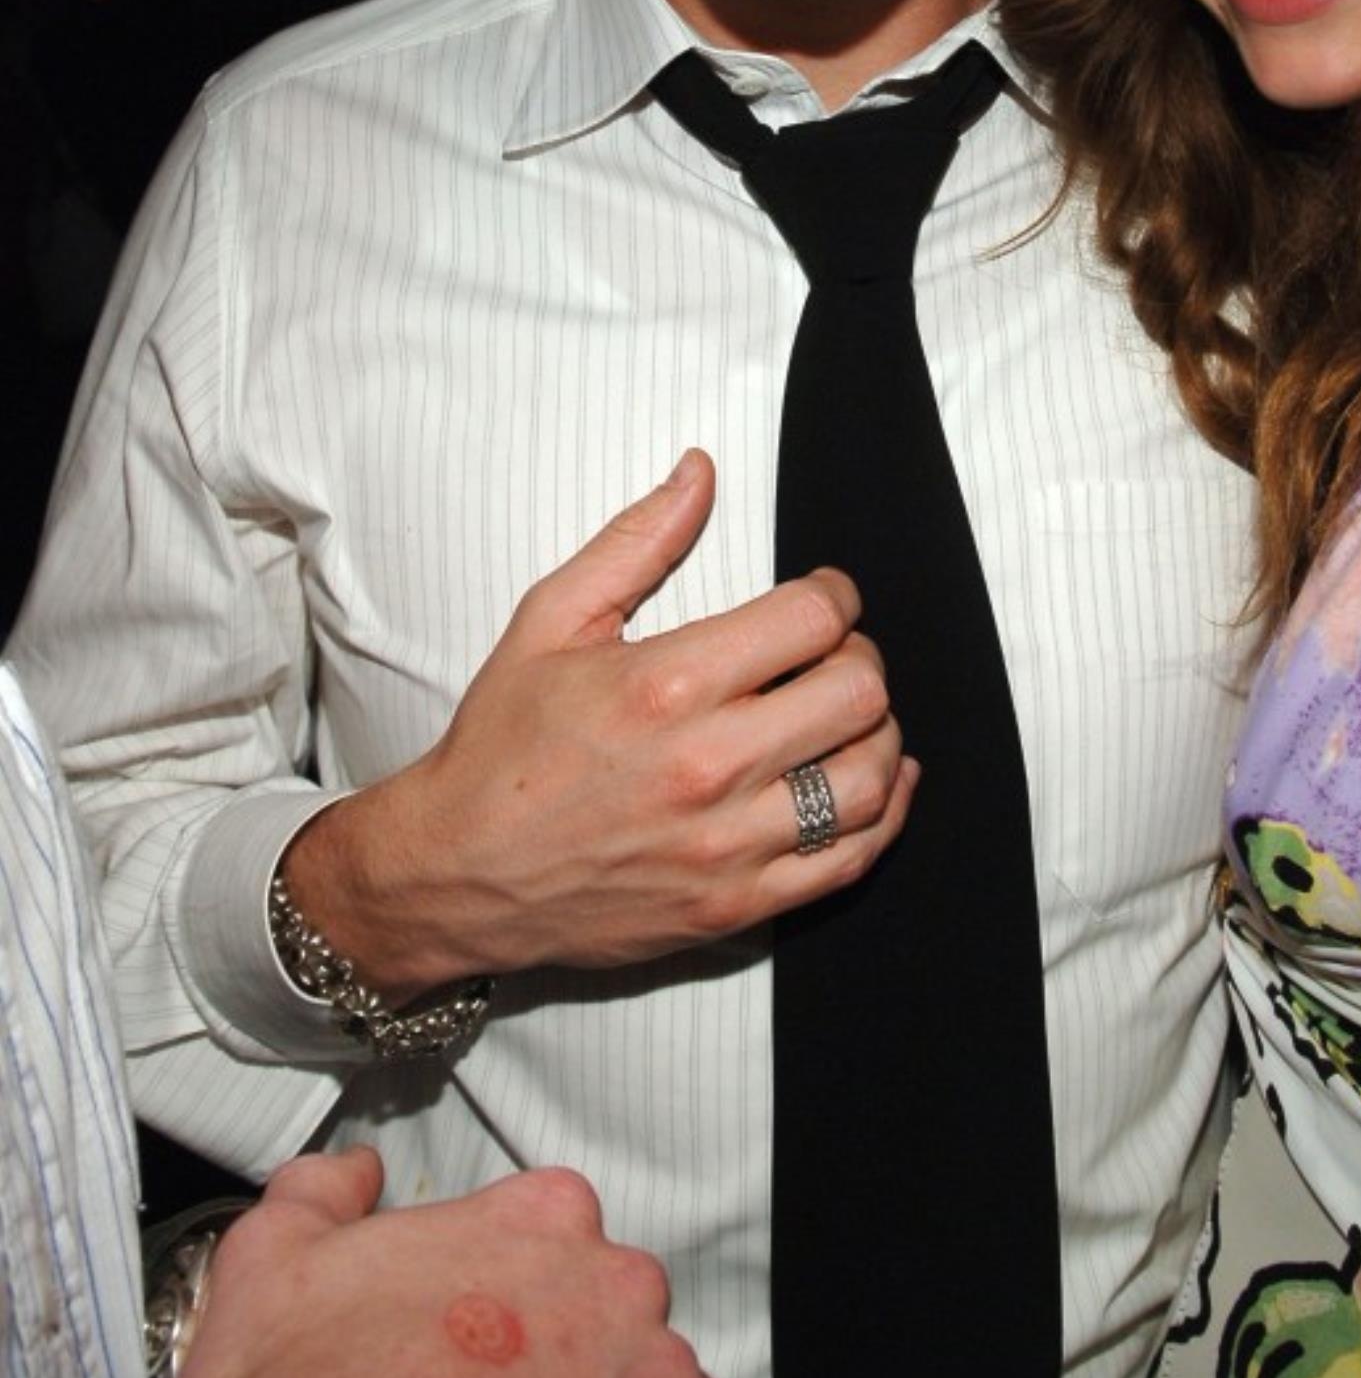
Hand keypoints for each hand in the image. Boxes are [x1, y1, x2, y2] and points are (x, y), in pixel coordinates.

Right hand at [282, 450, 917, 996]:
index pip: (813, 620)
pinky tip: (880, 782)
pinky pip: (850, 860)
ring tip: (849, 715)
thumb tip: (700, 472)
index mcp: (665, 685)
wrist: (457, 873)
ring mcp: (727, 844)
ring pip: (869, 777)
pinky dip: (886, 814)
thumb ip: (636, 541)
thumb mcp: (550, 621)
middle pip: (858, 692)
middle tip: (835, 653)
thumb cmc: (502, 746)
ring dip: (880, 733)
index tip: (825, 598)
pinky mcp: (735, 905)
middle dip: (860, 657)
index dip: (835, 596)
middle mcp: (706, 766)